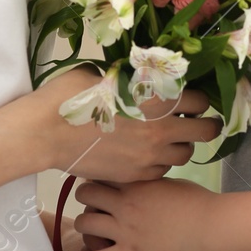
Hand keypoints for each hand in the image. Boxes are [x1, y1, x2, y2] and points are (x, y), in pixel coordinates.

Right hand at [24, 74, 220, 182]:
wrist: (44, 134)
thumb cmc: (71, 96)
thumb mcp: (106, 75)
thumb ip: (133, 80)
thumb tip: (141, 79)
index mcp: (158, 99)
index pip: (202, 101)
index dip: (198, 100)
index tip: (190, 100)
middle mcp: (161, 130)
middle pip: (205, 131)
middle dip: (203, 124)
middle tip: (192, 121)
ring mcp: (149, 156)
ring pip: (185, 154)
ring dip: (181, 144)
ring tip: (165, 137)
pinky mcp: (134, 175)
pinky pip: (161, 170)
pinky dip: (159, 162)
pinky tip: (145, 152)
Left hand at [76, 179, 217, 250]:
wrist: (211, 228)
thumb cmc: (198, 203)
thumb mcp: (171, 183)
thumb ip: (149, 183)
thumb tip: (141, 184)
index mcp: (137, 182)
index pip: (101, 173)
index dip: (98, 179)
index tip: (103, 187)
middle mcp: (126, 203)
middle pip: (85, 193)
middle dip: (87, 200)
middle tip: (96, 208)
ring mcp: (125, 229)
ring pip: (83, 223)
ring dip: (86, 227)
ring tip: (95, 232)